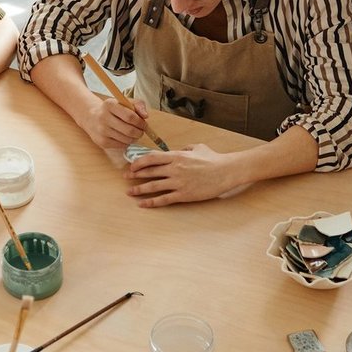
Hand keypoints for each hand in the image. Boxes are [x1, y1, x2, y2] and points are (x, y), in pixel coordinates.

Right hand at [81, 95, 147, 152]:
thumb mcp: (123, 101)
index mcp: (109, 105)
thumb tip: (145, 116)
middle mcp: (103, 117)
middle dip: (139, 132)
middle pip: (129, 130)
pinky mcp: (101, 142)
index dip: (140, 122)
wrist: (91, 116)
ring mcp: (101, 131)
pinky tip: (125, 137)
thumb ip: (138, 104)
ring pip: (126, 139)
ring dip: (134, 138)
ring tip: (134, 134)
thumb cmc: (112, 109)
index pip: (130, 116)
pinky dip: (127, 142)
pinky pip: (121, 145)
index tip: (144, 123)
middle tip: (141, 131)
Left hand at [125, 144, 240, 206]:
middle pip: (149, 172)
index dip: (139, 162)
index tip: (132, 166)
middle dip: (134, 175)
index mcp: (176, 156)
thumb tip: (177, 150)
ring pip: (153, 186)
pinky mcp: (183, 194)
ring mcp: (178, 182)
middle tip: (125, 178)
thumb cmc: (213, 159)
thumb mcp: (197, 147)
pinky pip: (163, 199)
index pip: (151, 158)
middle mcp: (174, 168)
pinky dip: (151, 202)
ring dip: (139, 189)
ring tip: (129, 191)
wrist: (226, 171)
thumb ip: (184, 148)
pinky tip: (142, 204)